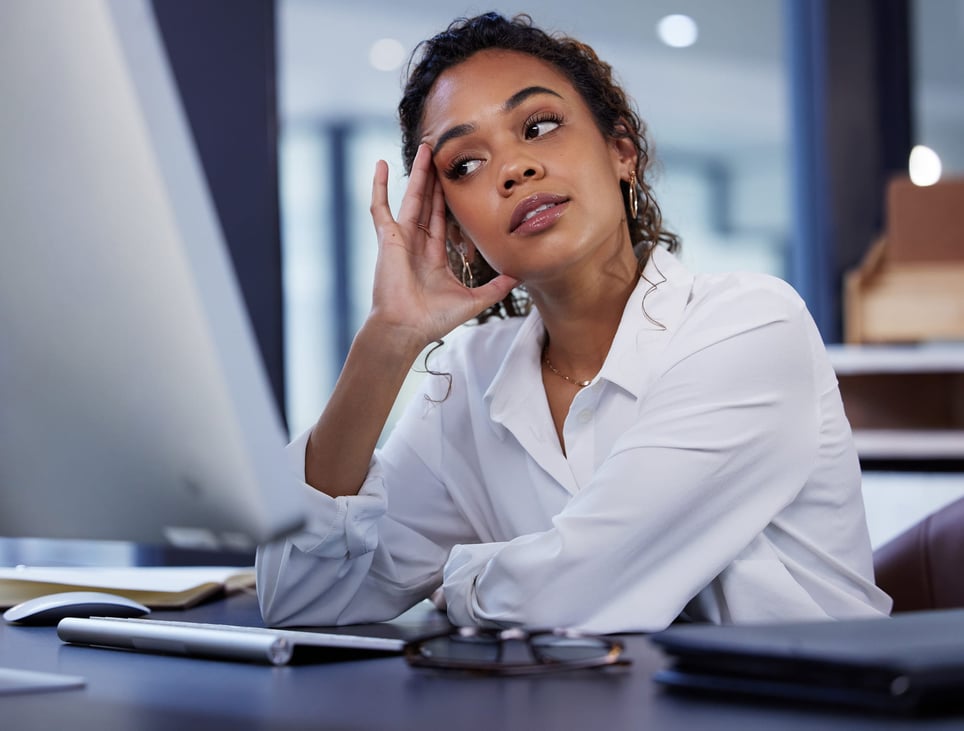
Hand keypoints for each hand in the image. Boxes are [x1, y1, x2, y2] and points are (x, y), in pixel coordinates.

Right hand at [368, 144, 518, 346]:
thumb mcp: (474, 301)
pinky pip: (380, 207)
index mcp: (434, 256)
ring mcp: (400, 239)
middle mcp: (417, 244)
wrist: (406, 329)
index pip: (445, 220)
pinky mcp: (387, 238)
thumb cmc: (433, 320)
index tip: (460, 179)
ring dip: (418, 174)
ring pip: (412, 199)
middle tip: (444, 154)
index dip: (451, 199)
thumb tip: (520, 275)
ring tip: (426, 149)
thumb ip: (496, 287)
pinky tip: (381, 165)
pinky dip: (379, 186)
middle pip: (429, 203)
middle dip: (437, 179)